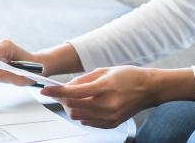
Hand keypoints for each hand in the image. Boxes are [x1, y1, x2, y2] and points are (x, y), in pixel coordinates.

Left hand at [40, 66, 155, 128]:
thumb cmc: (129, 76)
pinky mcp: (111, 124)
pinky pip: (88, 122)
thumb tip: (67, 86)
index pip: (73, 93)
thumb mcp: (105, 70)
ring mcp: (109, 116)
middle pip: (72, 107)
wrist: (149, 89)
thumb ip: (84, 79)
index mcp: (104, 88)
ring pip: (78, 116)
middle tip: (60, 93)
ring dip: (72, 107)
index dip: (56, 92)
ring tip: (76, 98)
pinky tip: (88, 105)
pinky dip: (83, 114)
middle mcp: (107, 105)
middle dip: (62, 100)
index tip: (45, 90)